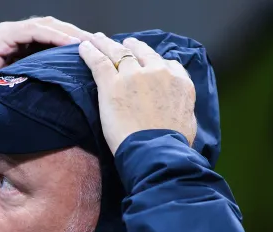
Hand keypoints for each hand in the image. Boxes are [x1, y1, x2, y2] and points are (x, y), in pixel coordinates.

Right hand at [0, 17, 93, 93]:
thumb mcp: (22, 87)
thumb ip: (40, 81)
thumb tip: (65, 93)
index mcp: (24, 44)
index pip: (57, 37)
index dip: (78, 42)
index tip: (99, 53)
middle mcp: (19, 33)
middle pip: (57, 28)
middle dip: (80, 35)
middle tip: (103, 46)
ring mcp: (11, 32)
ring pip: (49, 26)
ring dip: (72, 34)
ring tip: (91, 44)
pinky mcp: (5, 35)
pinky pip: (36, 31)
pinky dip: (55, 37)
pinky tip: (72, 45)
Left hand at [78, 33, 196, 154]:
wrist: (156, 151)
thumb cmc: (173, 144)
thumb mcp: (188, 120)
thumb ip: (181, 105)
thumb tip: (176, 106)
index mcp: (179, 82)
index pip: (167, 64)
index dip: (155, 61)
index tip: (147, 62)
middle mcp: (158, 72)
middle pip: (142, 53)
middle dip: (132, 47)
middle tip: (125, 44)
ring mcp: (134, 76)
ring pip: (119, 52)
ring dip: (107, 44)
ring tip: (99, 39)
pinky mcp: (112, 84)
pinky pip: (99, 62)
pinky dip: (90, 52)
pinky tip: (84, 47)